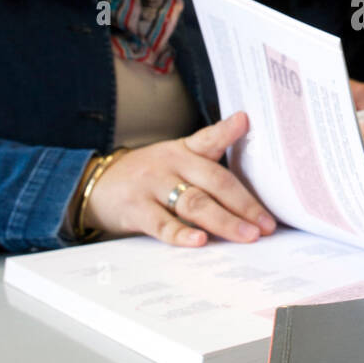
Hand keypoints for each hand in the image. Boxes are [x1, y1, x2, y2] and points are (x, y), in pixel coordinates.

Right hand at [83, 112, 275, 246]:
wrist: (97, 186)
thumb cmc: (149, 175)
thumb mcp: (176, 157)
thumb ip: (209, 154)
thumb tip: (246, 150)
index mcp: (184, 150)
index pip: (209, 138)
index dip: (227, 131)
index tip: (245, 121)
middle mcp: (171, 164)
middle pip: (213, 181)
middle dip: (244, 204)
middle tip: (266, 224)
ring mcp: (153, 186)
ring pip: (193, 203)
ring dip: (223, 221)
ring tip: (246, 235)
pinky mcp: (136, 209)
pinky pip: (162, 224)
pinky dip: (181, 233)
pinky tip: (199, 240)